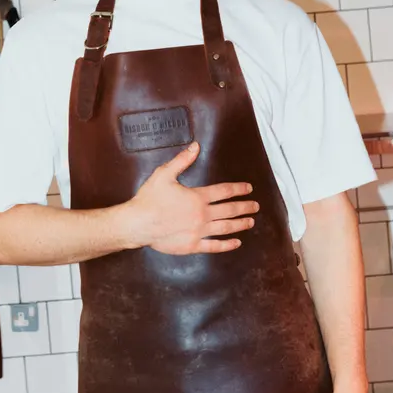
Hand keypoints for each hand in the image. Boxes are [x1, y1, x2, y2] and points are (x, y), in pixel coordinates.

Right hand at [118, 141, 258, 254]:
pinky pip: (214, 246)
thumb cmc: (149, 199)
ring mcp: (198, 231)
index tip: (248, 188)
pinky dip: (227, 245)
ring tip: (250, 222)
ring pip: (226, 228)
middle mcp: (202, 215)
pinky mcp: (192, 245)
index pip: (224, 192)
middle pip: (230, 210)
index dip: (238, 189)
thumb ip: (182, 160)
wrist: (137, 224)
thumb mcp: (164, 174)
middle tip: (255, 206)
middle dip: (245, 207)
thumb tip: (196, 146)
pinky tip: (236, 242)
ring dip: (240, 224)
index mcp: (197, 197)